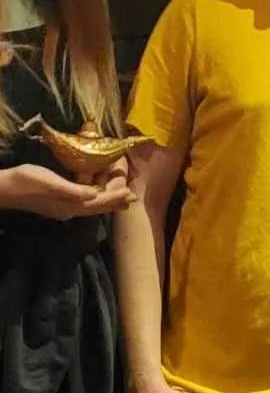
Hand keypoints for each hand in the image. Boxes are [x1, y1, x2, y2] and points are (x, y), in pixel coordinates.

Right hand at [0, 161, 135, 218]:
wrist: (5, 189)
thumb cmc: (27, 182)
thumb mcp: (51, 183)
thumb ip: (73, 190)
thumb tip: (94, 194)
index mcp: (71, 206)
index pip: (99, 203)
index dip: (115, 198)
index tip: (131, 193)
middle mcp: (70, 210)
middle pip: (98, 207)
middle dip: (115, 202)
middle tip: (133, 198)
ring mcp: (62, 208)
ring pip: (91, 205)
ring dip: (106, 200)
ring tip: (121, 198)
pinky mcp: (57, 203)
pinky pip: (82, 201)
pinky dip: (94, 197)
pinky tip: (95, 193)